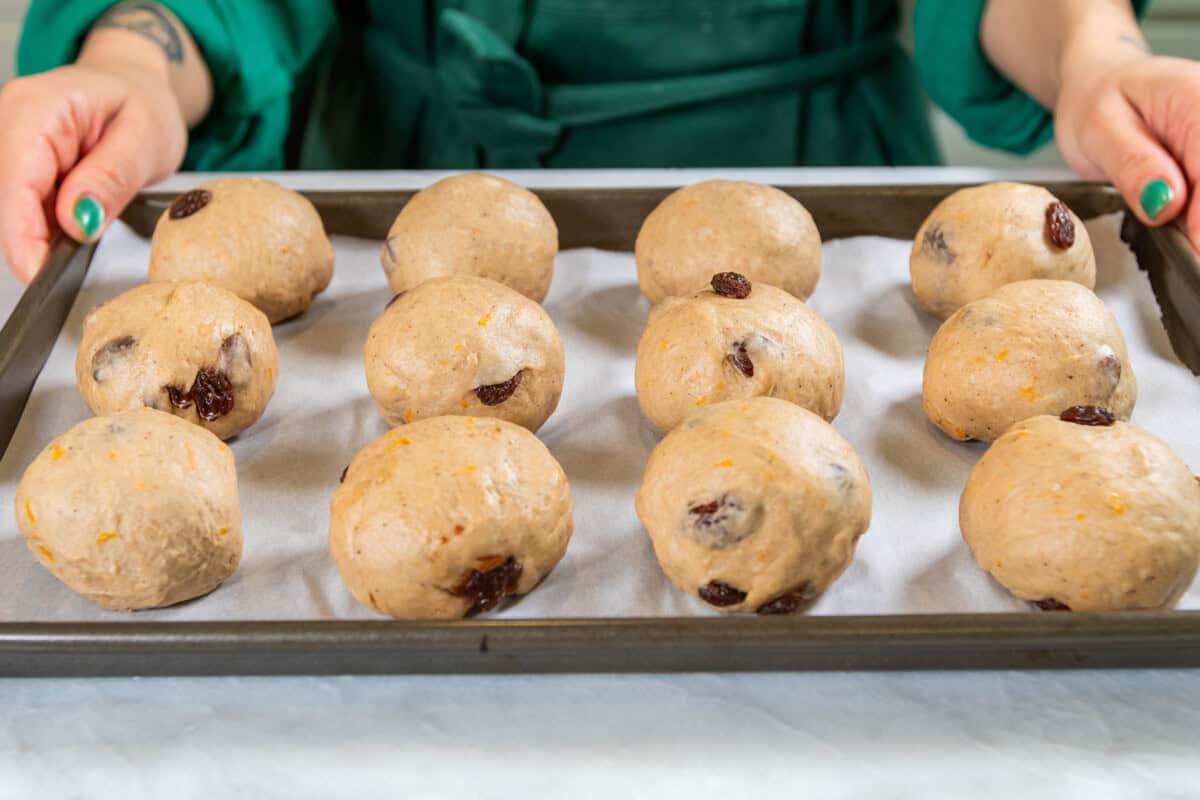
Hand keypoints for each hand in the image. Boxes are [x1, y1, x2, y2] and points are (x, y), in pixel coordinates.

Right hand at [0, 60, 186, 281]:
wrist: (135, 88)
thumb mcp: (146, 141)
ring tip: (84, 234)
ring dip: (42, 232)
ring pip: (13, 207)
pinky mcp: (17, 162)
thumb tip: (77, 221)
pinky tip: (73, 224)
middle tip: (69, 270)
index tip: (40, 274)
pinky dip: (46, 223)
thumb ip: (111, 179)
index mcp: (37, 107)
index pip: (16, 183)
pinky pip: (24, 204)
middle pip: (7, 199)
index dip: (23, 236)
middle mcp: (10, 121)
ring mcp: (9, 142)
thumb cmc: (144, 106)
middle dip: (33, 239)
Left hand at [1054, 46, 1199, 245]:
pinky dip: (1194, 219)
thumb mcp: (1098, 130)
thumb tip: (1165, 204)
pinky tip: (1178, 228)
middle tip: (1180, 252)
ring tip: (1175, 242)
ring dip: (1196, 221)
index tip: (1192, 246)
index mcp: (1196, 99)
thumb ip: (1132, 165)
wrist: (1099, 86)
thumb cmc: (1094, 101)